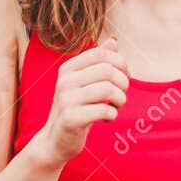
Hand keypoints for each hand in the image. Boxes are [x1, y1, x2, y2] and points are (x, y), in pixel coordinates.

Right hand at [33, 37, 129, 164]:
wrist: (55, 140)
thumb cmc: (76, 109)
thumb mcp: (84, 83)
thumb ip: (98, 63)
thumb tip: (113, 40)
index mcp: (68, 68)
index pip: (102, 54)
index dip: (121, 63)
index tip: (125, 76)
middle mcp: (64, 81)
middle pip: (107, 71)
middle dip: (123, 83)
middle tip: (121, 96)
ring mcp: (66, 100)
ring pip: (108, 90)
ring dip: (120, 100)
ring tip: (115, 108)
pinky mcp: (71, 119)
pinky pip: (104, 111)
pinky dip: (112, 115)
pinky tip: (106, 120)